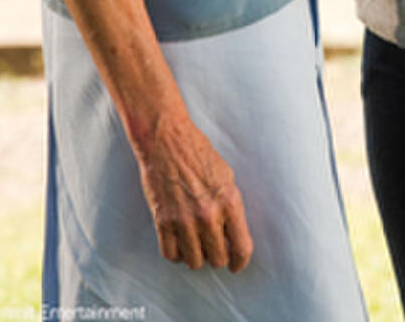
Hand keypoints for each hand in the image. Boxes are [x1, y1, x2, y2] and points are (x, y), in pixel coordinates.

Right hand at [135, 111, 253, 272]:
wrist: (167, 140)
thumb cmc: (197, 153)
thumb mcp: (226, 176)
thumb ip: (231, 206)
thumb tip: (234, 232)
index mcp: (229, 202)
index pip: (241, 247)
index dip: (240, 262)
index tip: (236, 265)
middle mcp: (208, 215)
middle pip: (217, 259)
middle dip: (217, 256)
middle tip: (213, 247)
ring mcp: (184, 220)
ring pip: (194, 262)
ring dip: (196, 256)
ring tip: (195, 244)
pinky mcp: (163, 221)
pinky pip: (170, 254)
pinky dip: (176, 253)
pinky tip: (179, 242)